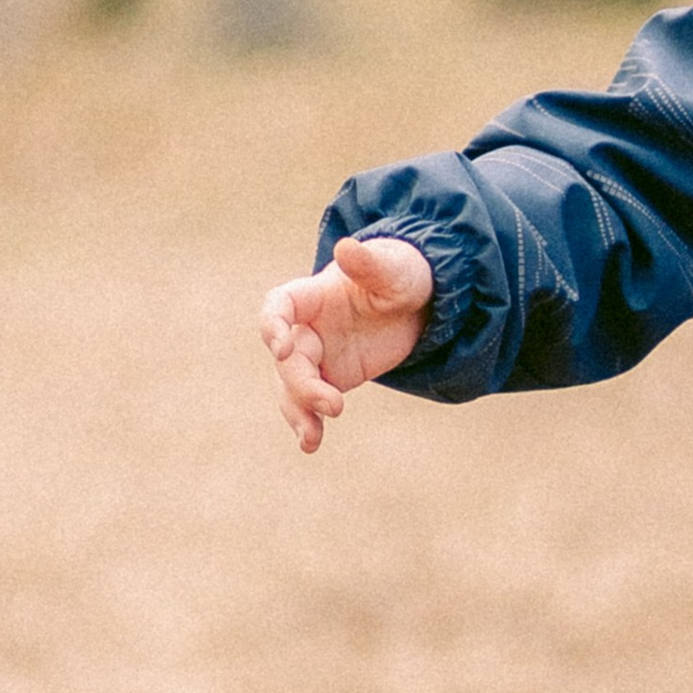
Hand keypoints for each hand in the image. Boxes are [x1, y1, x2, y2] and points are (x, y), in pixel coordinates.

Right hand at [260, 234, 434, 453]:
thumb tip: (346, 248)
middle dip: (302, 383)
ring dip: (297, 411)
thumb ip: (370, 264)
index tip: (281, 347)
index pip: (279, 307)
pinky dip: (309, 422)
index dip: (272, 325)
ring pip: (292, 387)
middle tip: (333, 405)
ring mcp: (317, 356)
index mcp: (313, 295)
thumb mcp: (395, 270)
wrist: (419, 303)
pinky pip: (311, 403)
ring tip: (311, 438)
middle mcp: (306, 327)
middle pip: (288, 359)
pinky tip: (311, 444)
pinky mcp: (332, 378)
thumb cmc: (402, 275)